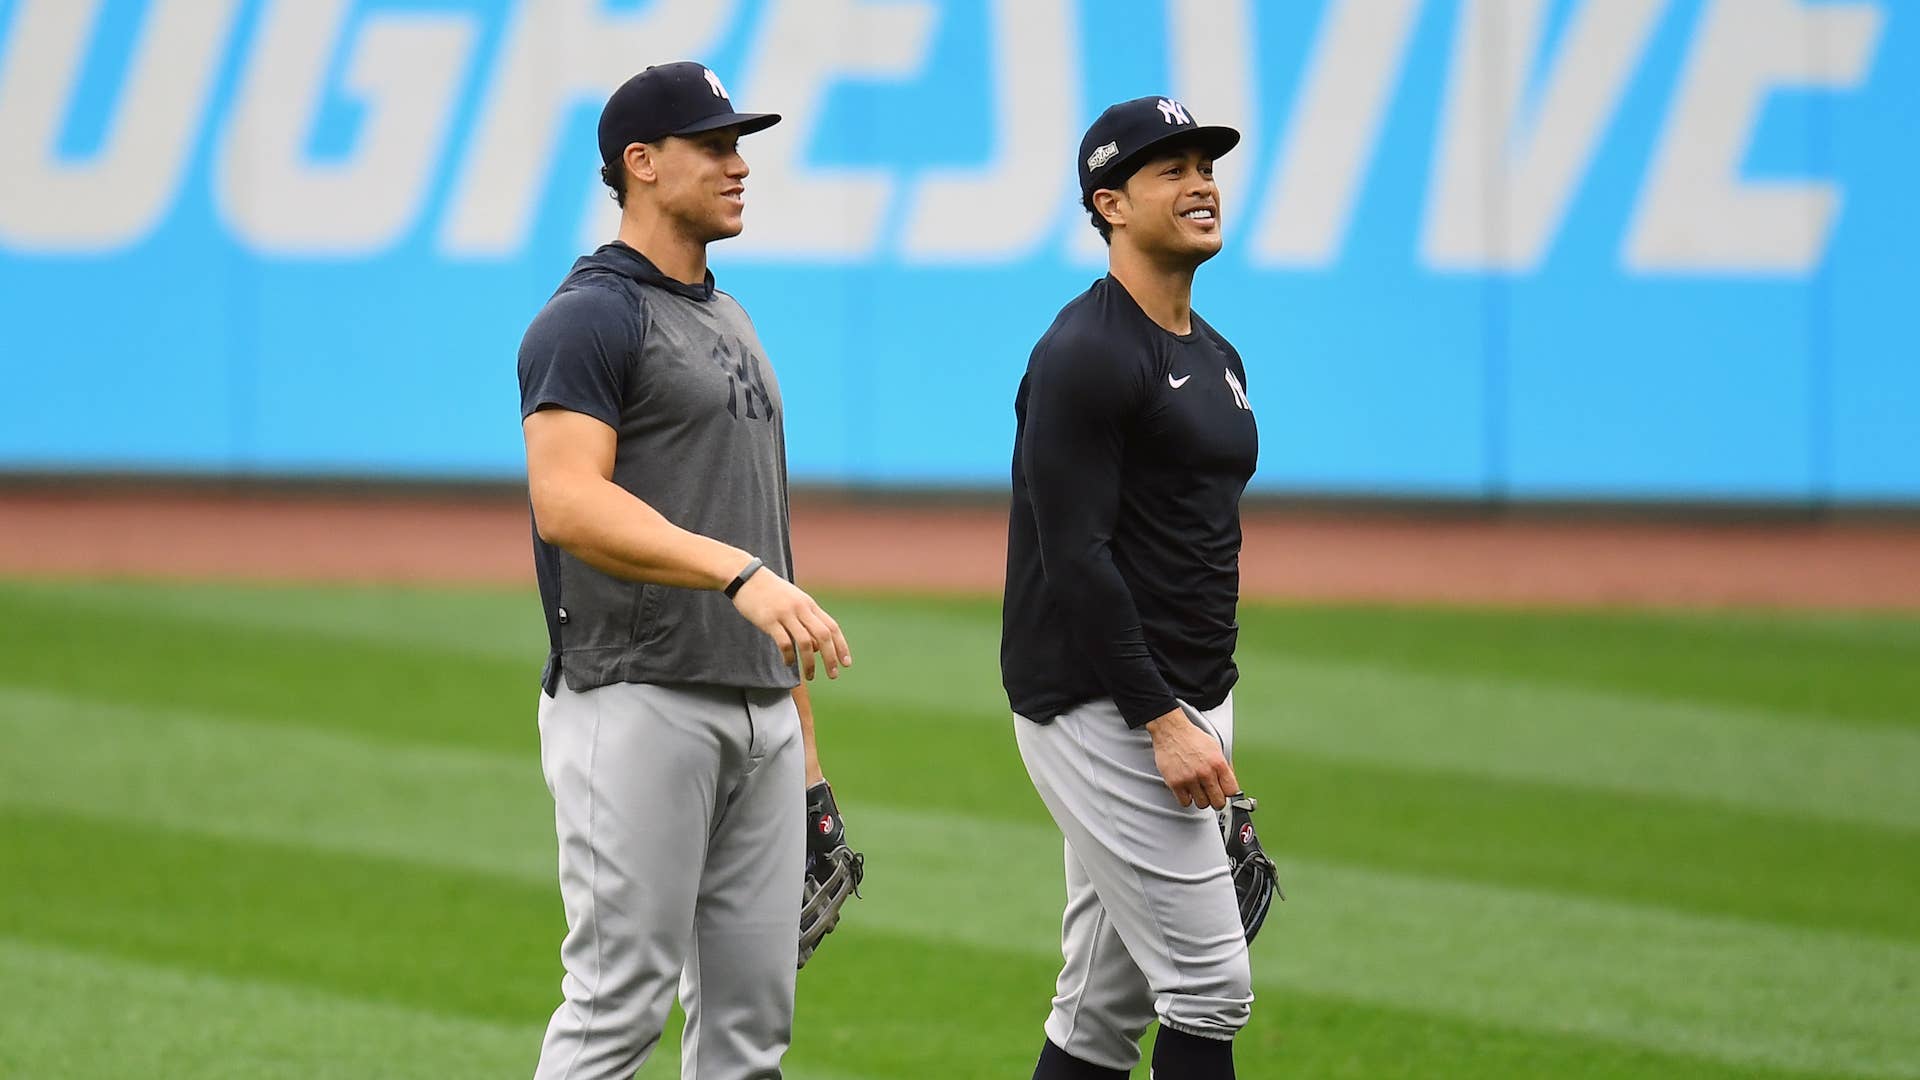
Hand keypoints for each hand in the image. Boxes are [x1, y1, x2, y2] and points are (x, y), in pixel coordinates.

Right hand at [729, 569, 852, 679]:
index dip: (841, 646)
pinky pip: (784, 643)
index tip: (846, 663)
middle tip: (833, 675)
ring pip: (805, 642)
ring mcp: (785, 614)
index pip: (832, 627)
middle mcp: (800, 608)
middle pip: (823, 635)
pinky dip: (789, 656)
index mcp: (809, 604)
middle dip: (831, 657)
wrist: (746, 577)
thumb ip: (807, 621)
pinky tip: (789, 663)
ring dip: (810, 662)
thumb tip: (818, 647)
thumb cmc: (771, 593)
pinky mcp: (769, 620)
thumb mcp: (794, 601)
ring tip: (810, 676)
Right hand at [1144, 705, 1237, 809]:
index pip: (1232, 791)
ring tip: (1197, 790)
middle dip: (1216, 801)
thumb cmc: (1192, 738)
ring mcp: (1190, 779)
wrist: (1171, 731)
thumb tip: (1230, 783)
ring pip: (1202, 804)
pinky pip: (1185, 802)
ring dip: (1200, 799)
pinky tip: (1187, 789)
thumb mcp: (1215, 748)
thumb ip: (1224, 766)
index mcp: (1218, 763)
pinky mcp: (1176, 783)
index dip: (1228, 794)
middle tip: (1211, 796)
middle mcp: (1205, 772)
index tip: (1224, 794)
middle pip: (1218, 802)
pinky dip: (1186, 798)